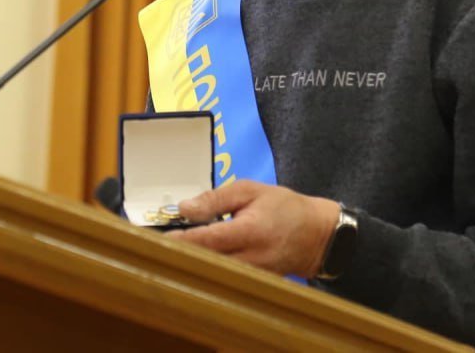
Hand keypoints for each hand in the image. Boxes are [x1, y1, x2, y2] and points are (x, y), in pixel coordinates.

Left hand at [168, 180, 339, 277]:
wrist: (316, 236)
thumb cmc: (283, 206)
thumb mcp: (251, 190)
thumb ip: (216, 199)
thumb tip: (184, 208)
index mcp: (250, 231)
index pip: (208, 240)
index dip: (181, 241)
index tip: (159, 239)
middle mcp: (250, 259)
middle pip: (206, 262)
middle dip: (181, 255)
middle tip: (158, 246)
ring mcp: (251, 276)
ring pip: (212, 275)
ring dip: (192, 264)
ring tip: (172, 253)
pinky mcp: (252, 285)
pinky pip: (223, 280)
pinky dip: (207, 271)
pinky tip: (195, 261)